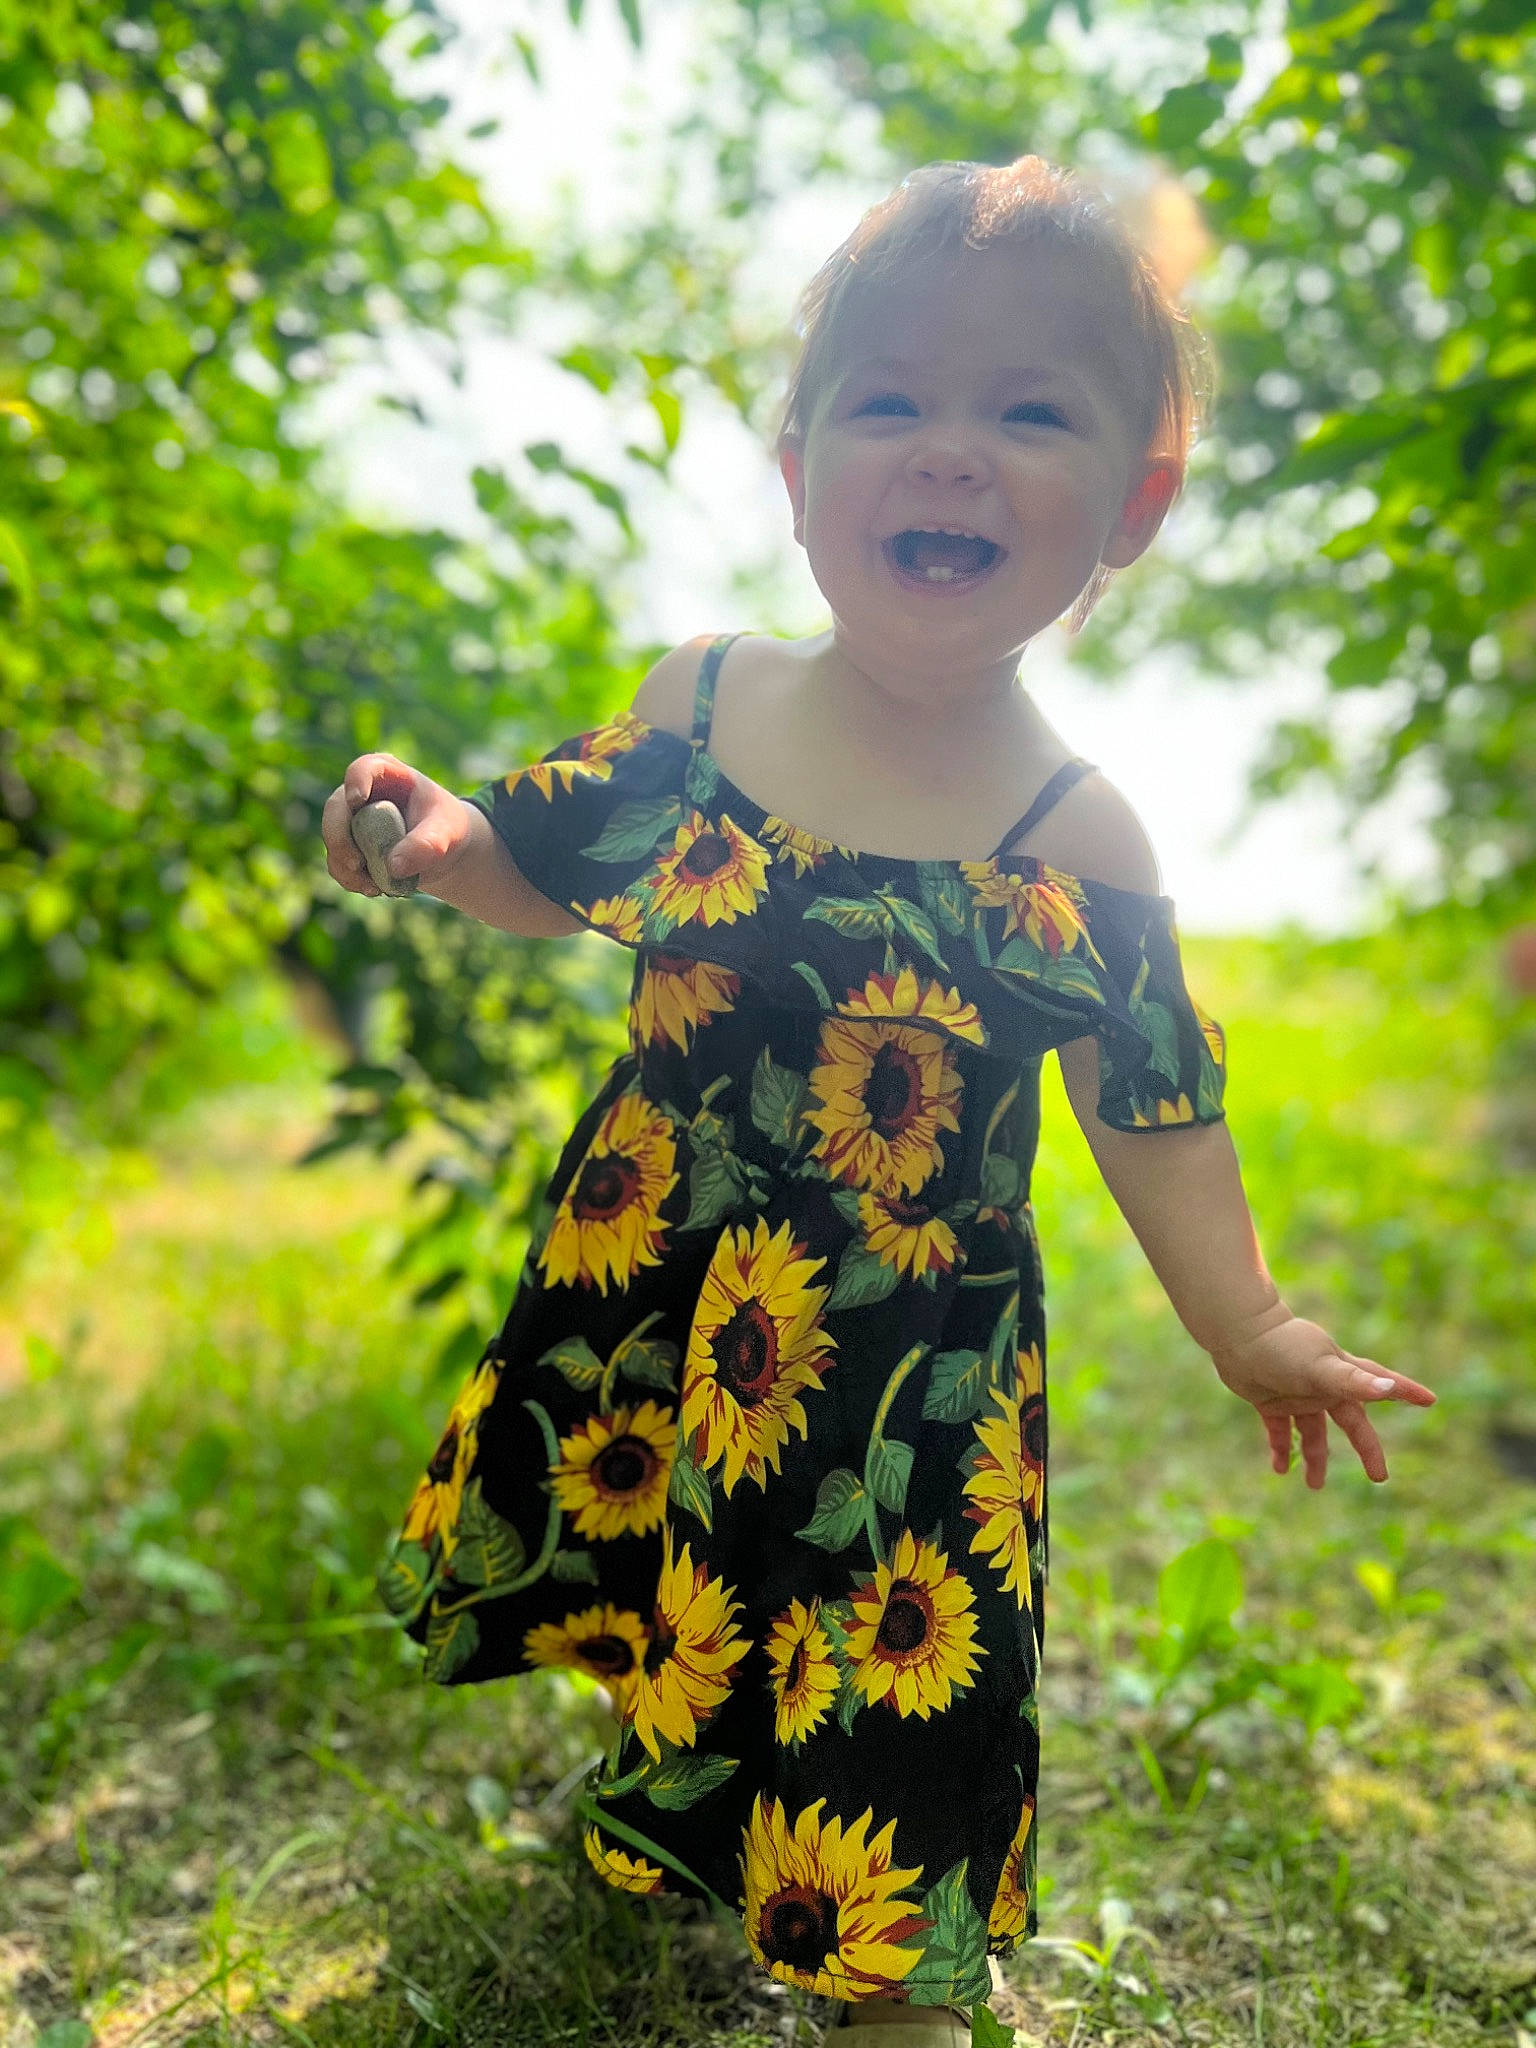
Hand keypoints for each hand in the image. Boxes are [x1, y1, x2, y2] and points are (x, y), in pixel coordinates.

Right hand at [322, 752, 473, 897]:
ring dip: (346, 866)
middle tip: (356, 864)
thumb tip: (394, 866)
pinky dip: (351, 879)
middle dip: (339, 837)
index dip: (356, 781)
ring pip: (333, 840)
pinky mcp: (349, 847)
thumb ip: (427, 844)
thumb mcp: (447, 831)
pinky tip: (375, 889)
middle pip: (336, 808)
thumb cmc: (445, 827)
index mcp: (387, 774)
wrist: (443, 849)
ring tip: (374, 888)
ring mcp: (351, 820)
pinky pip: (337, 863)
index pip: (363, 768)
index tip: (357, 800)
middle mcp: (362, 793)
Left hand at [1209, 1311, 1435, 1486]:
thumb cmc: (1282, 1348)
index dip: (1404, 1392)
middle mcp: (1322, 1385)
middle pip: (1351, 1422)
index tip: (1430, 1400)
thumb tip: (1390, 1388)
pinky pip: (1278, 1430)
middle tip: (1379, 1477)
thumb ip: (1353, 1381)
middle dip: (1366, 1448)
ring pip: (1312, 1433)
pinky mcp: (1269, 1400)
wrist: (1235, 1335)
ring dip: (1315, 1458)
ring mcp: (1295, 1393)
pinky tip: (1279, 1469)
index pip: (1380, 1384)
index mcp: (1340, 1374)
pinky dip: (1280, 1449)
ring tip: (1314, 1486)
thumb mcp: (1321, 1368)